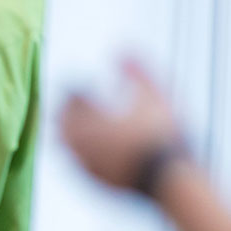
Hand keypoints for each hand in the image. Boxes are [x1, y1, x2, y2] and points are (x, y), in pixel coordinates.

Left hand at [60, 59, 182, 189]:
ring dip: (70, 130)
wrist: (170, 183)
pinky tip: (93, 149)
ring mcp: (82, 164)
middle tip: (77, 101)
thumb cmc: (163, 137)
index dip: (75, 87)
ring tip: (83, 124)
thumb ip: (137, 72)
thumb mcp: (155, 97)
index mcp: (89, 119)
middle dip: (67, 108)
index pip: (69, 97)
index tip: (82, 84)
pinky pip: (74, 163)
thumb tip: (121, 47)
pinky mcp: (90, 182)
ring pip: (63, 143)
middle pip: (60, 120)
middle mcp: (78, 142)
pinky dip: (78, 151)